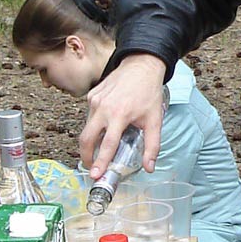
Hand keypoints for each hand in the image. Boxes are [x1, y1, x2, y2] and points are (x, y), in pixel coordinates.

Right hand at [80, 53, 167, 177]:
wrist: (141, 66)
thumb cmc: (148, 92)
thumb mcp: (154, 121)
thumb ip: (152, 146)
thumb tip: (149, 167)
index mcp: (119, 115)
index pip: (106, 145)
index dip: (100, 162)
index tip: (95, 174)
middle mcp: (103, 108)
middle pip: (86, 138)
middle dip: (86, 156)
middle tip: (92, 167)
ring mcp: (94, 101)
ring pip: (86, 127)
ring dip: (91, 141)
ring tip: (98, 150)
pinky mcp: (91, 95)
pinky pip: (89, 115)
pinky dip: (94, 125)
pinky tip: (105, 126)